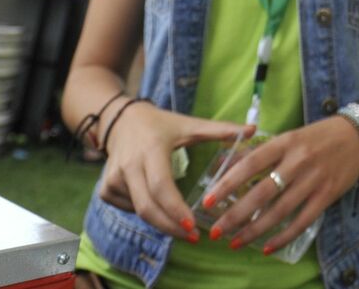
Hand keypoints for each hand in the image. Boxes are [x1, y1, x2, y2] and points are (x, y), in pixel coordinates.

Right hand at [97, 104, 243, 240]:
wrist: (120, 120)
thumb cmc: (160, 125)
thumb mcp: (189, 124)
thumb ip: (220, 129)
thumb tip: (253, 129)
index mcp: (151, 150)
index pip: (161, 186)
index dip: (176, 210)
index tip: (193, 227)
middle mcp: (129, 166)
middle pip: (148, 208)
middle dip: (170, 227)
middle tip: (192, 237)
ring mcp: (114, 178)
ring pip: (139, 211)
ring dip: (160, 220)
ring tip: (179, 220)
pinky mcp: (106, 189)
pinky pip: (129, 209)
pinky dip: (146, 212)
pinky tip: (156, 202)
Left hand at [205, 116, 358, 251]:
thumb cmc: (318, 136)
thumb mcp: (291, 136)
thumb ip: (265, 152)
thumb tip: (231, 165)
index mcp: (285, 142)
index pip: (250, 163)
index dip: (228, 183)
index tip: (208, 200)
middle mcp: (298, 161)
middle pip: (262, 192)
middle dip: (236, 214)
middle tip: (216, 230)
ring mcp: (314, 180)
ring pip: (280, 211)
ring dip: (255, 230)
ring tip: (235, 242)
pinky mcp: (327, 195)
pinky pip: (302, 221)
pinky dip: (284, 236)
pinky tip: (268, 247)